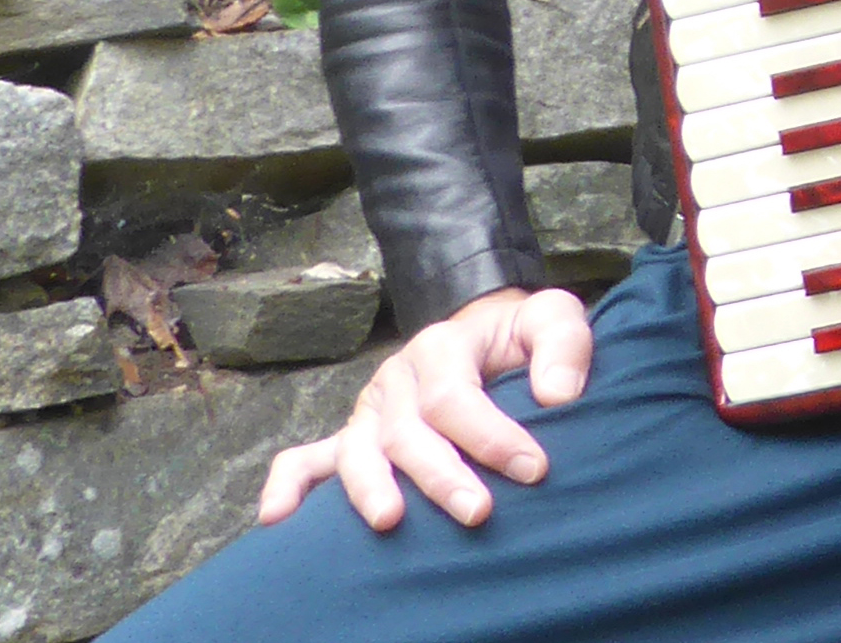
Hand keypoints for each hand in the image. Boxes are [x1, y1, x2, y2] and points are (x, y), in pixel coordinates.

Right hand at [254, 282, 595, 531]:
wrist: (486, 333)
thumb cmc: (520, 337)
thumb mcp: (552, 318)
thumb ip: (564, 346)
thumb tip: (558, 396)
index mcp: (441, 347)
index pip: (455, 396)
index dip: (491, 435)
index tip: (533, 468)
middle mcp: (397, 379)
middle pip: (407, 432)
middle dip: (441, 475)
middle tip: (478, 512)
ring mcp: (370, 411)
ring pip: (357, 451)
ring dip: (369, 488)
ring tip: (389, 522)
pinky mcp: (354, 437)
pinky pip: (306, 459)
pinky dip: (289, 486)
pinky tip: (277, 519)